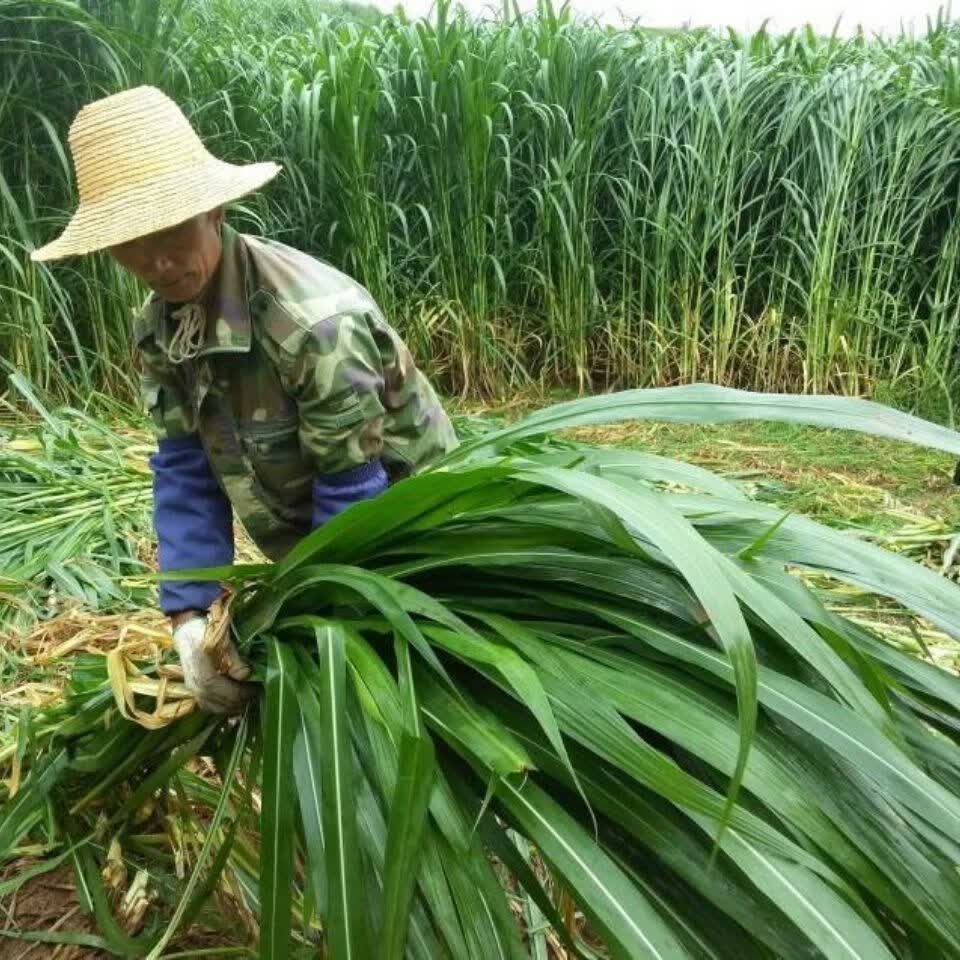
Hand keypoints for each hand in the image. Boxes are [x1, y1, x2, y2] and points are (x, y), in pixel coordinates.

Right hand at [172, 597, 252, 713]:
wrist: (187, 633)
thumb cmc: (207, 633)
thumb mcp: (223, 641)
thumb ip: (234, 659)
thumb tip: (246, 675)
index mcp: (200, 670)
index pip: (223, 690)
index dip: (240, 692)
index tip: (256, 688)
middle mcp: (194, 684)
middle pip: (220, 702)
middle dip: (241, 700)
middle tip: (256, 692)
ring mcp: (192, 690)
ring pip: (215, 708)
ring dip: (234, 706)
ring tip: (248, 697)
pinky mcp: (193, 692)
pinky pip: (209, 707)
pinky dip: (223, 707)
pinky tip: (235, 702)